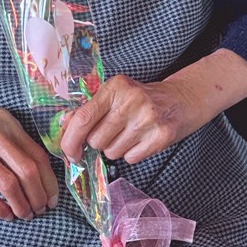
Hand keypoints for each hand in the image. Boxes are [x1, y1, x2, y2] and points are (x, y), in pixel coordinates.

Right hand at [0, 93, 59, 221]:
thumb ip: (13, 139)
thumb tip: (36, 167)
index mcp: (6, 123)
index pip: (37, 155)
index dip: (49, 181)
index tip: (53, 197)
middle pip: (28, 171)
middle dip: (39, 196)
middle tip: (41, 210)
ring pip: (9, 184)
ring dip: (21, 205)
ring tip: (25, 215)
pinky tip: (4, 215)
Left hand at [59, 51, 246, 165]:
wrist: (182, 98)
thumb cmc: (143, 98)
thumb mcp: (117, 94)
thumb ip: (92, 109)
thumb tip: (64, 130)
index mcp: (115, 87)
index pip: (84, 117)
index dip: (70, 139)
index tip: (69, 152)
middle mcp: (130, 100)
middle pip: (96, 140)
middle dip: (99, 143)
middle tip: (113, 132)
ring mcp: (147, 118)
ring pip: (112, 152)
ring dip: (117, 149)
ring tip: (130, 133)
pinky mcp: (162, 136)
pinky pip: (131, 158)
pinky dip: (133, 154)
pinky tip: (142, 140)